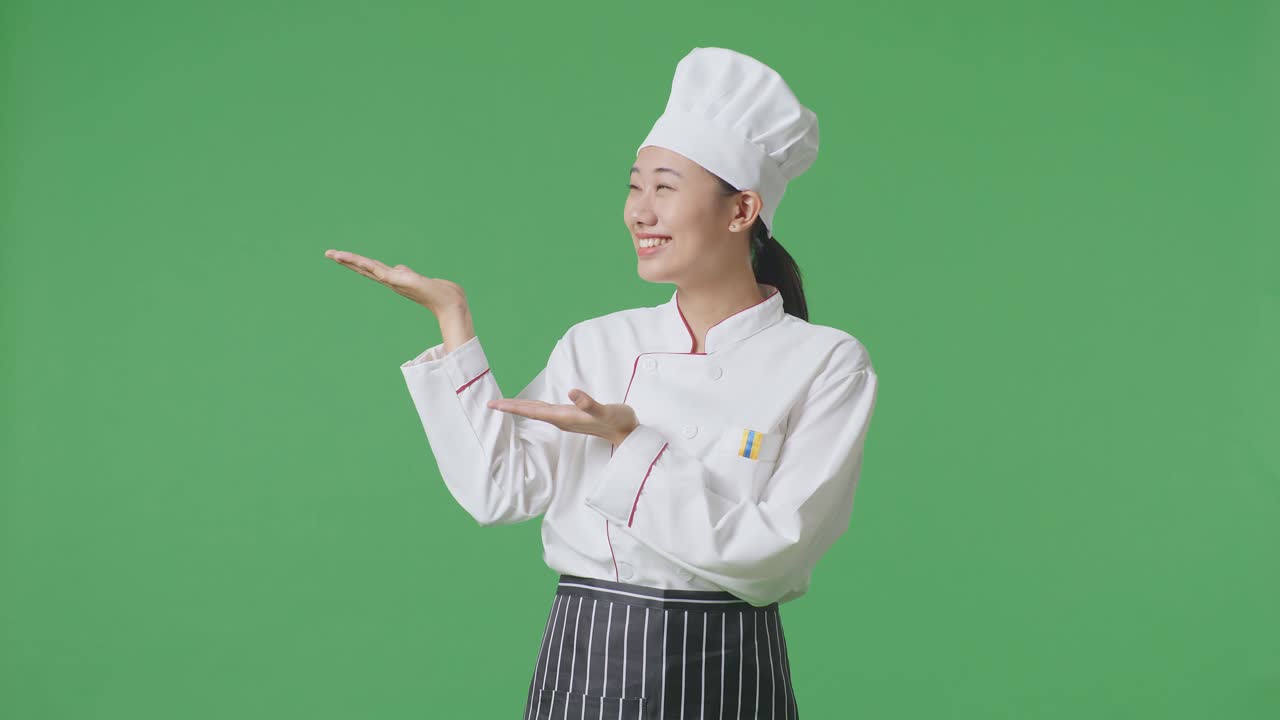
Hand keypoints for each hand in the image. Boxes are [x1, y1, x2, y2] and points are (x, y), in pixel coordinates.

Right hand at [324, 249, 467, 316]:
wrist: (447, 301)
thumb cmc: (433, 291)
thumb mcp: (415, 279)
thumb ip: (404, 273)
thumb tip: (398, 268)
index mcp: (391, 278)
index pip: (368, 268)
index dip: (353, 262)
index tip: (338, 255)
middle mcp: (390, 280)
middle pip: (363, 268)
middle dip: (346, 260)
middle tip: (328, 253)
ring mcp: (394, 281)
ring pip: (369, 268)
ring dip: (353, 261)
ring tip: (337, 254)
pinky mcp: (402, 282)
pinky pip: (383, 273)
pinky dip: (372, 268)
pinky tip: (362, 262)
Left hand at [487, 389, 638, 445]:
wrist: (628, 433)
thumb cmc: (617, 421)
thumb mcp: (605, 411)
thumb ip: (588, 403)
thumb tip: (571, 392)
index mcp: (564, 417)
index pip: (533, 411)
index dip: (513, 407)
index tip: (494, 405)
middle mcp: (561, 419)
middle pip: (530, 412)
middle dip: (510, 408)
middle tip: (490, 404)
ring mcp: (566, 419)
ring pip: (537, 412)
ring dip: (520, 408)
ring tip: (504, 405)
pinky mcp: (572, 416)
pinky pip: (546, 411)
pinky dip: (534, 407)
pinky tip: (532, 406)